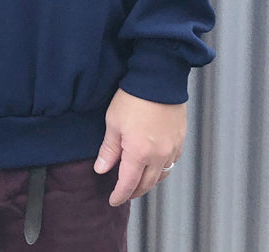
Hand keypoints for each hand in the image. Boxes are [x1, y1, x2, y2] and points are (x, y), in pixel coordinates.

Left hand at [93, 88, 185, 205]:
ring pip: (161, 175)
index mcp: (139, 153)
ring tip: (138, 181)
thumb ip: (109, 150)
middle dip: (134, 191)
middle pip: (146, 184)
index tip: (113, 200)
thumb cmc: (132, 98)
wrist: (158, 80)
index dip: (119, 195)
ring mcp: (172, 149)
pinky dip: (162, 168)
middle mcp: (158, 156)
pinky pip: (172, 162)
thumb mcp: (113, 123)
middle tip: (124, 193)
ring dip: (149, 181)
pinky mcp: (180, 140)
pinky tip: (154, 163)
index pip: (128, 184)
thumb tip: (101, 169)